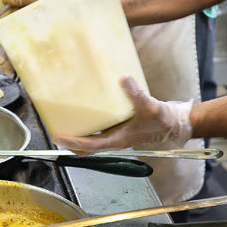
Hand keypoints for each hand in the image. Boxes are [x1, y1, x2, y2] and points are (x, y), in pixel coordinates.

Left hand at [58, 76, 193, 150]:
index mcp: (117, 140)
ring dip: (78, 134)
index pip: (90, 145)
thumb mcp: (149, 106)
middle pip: (85, 147)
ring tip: (64, 121)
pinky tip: (85, 112)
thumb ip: (136, 94)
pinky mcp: (117, 127)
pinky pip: (98, 129)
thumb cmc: (161, 120)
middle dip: (70, 142)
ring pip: (91, 139)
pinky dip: (89, 124)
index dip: (73, 143)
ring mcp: (114, 134)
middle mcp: (113, 139)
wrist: (172, 123)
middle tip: (54, 130)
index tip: (59, 137)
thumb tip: (123, 78)